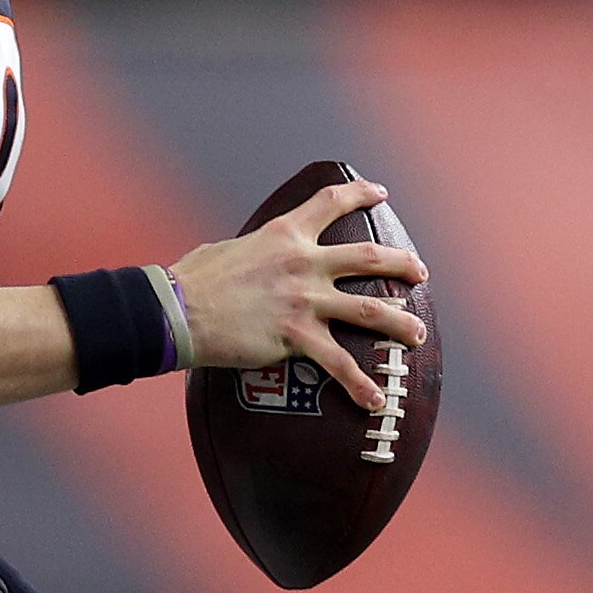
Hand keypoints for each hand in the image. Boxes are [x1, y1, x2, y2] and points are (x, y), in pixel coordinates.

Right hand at [169, 178, 427, 412]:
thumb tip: (251, 258)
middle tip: (418, 273)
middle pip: (369, 257)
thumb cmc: (190, 281)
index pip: (330, 203)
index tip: (380, 193)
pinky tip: (375, 399)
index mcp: (284, 234)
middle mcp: (302, 263)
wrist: (174, 311)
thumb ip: (253, 251)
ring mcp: (303, 300)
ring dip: (400, 323)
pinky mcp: (295, 336)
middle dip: (402, 264)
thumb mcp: (227, 249)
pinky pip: (338, 364)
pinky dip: (360, 383)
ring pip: (370, 310)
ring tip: (417, 334)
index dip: (361, 195)